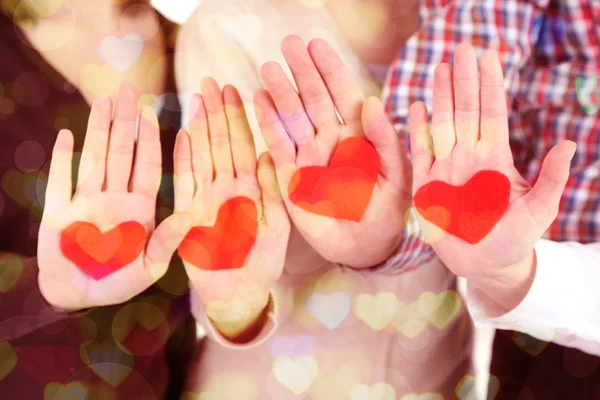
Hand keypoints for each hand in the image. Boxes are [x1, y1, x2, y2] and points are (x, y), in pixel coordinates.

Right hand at [38, 85, 188, 309]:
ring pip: (93, 159)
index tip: (153, 112)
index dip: (150, 140)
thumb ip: (168, 240)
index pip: (148, 166)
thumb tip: (193, 213)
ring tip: (102, 101)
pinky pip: (60, 180)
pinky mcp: (58, 212)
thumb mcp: (150, 266)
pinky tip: (66, 134)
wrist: (79, 299)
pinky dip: (61, 159)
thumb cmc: (119, 284)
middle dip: (124, 123)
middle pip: (121, 154)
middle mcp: (114, 200)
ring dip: (97, 130)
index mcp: (139, 209)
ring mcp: (85, 202)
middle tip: (127, 90)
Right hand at [174, 79, 289, 337]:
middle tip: (212, 80)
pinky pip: (185, 182)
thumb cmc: (262, 263)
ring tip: (197, 98)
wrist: (238, 294)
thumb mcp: (277, 226)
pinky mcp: (188, 214)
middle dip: (217, 112)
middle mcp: (228, 188)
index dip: (240, 117)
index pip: (244, 145)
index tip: (236, 88)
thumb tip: (265, 154)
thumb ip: (271, 191)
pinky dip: (182, 159)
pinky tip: (180, 134)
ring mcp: (207, 199)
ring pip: (203, 155)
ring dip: (200, 127)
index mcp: (251, 189)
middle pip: (222, 142)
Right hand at [254, 35, 411, 267]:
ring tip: (269, 68)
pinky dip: (268, 124)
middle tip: (287, 43)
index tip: (316, 44)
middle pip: (314, 98)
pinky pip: (278, 145)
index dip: (330, 69)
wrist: (366, 248)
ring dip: (281, 92)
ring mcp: (310, 156)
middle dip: (302, 72)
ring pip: (293, 117)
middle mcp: (331, 140)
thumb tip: (372, 102)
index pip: (343, 94)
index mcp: (359, 136)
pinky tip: (259, 101)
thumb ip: (386, 141)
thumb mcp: (397, 177)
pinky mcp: (292, 176)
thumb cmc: (388, 212)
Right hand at [408, 44, 575, 282]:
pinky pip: (420, 152)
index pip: (492, 113)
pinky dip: (418, 130)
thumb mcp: (539, 210)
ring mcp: (446, 168)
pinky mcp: (426, 185)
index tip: (489, 57)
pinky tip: (417, 107)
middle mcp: (469, 156)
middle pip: (465, 110)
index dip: (490, 85)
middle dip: (463, 80)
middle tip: (461, 48)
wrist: (485, 264)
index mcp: (495, 157)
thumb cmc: (514, 238)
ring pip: (442, 124)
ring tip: (439, 68)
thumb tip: (568, 145)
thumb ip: (551, 179)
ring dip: (440, 96)